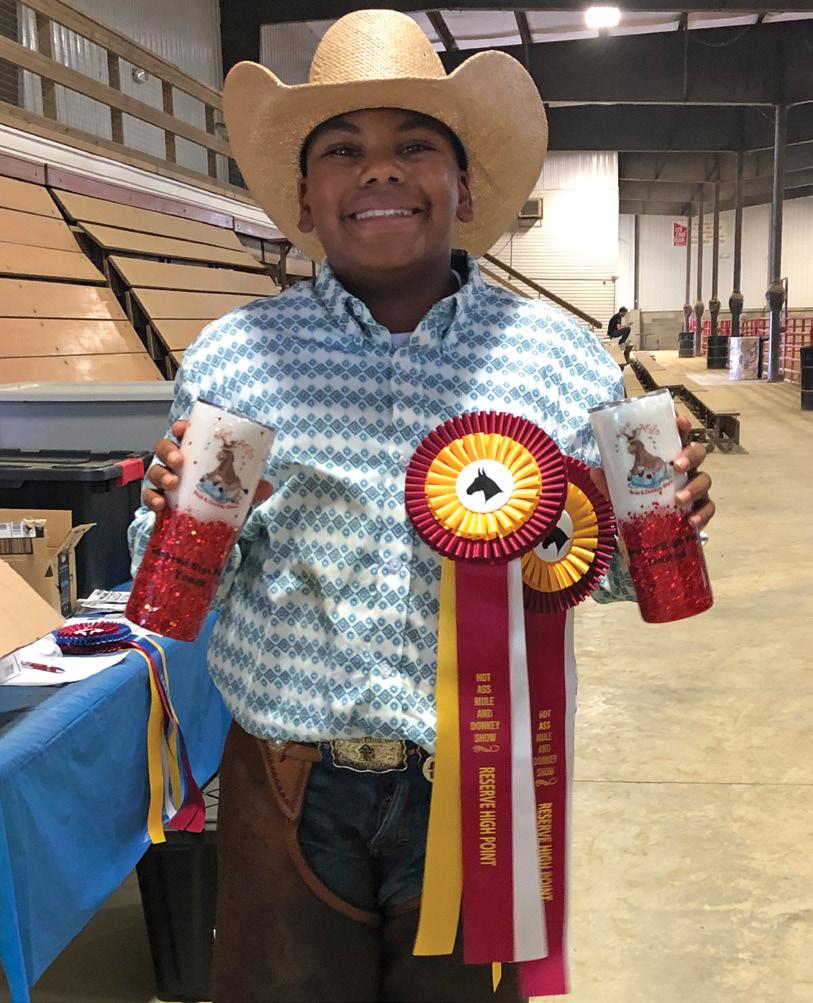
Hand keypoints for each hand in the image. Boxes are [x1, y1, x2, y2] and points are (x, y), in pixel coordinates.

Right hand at [143, 419, 272, 512]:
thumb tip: (266, 487)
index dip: (181, 428)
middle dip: (168, 451)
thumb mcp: (238, 491)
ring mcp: (166, 482)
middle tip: (179, 461)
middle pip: (164, 448)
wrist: (211, 526)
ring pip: (155, 470)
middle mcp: (178, 465)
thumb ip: (251, 487)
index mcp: (196, 454)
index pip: (185, 434)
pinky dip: (152, 499)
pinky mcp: (159, 501)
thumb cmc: (221, 498)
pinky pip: (149, 496)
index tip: (182, 429)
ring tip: (173, 483)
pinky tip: (161, 505)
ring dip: (161, 474)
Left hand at [589, 415, 714, 530]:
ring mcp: (695, 488)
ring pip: (705, 480)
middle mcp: (685, 469)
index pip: (678, 435)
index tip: (681, 422)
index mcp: (667, 456)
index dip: (682, 426)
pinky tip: (691, 521)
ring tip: (678, 499)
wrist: (646, 529)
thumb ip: (609, 480)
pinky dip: (702, 514)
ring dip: (693, 488)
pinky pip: (708, 509)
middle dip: (690, 456)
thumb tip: (595, 471)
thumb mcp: (619, 490)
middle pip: (698, 452)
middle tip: (676, 465)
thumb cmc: (637, 499)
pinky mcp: (699, 509)